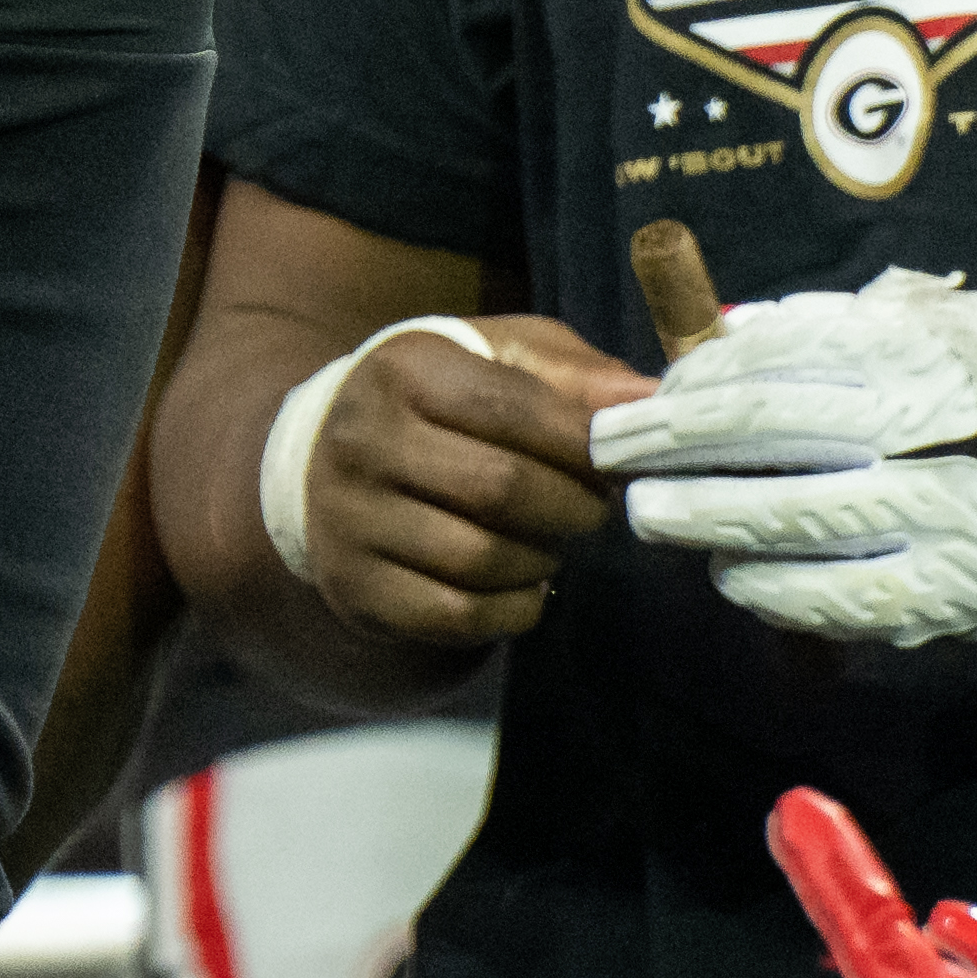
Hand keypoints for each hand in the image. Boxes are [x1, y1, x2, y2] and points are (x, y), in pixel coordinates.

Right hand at [278, 306, 645, 649]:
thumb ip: (574, 376)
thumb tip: (651, 401)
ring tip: (551, 544)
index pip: (510, 408)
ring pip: (479, 559)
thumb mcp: (499, 361)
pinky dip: (512, 610)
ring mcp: (350, 521)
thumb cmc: (440, 403)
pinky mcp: (355, 588)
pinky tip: (522, 587)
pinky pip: (457, 616)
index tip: (615, 458)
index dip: (579, 441)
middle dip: (570, 506)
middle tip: (593, 508)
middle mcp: (363, 442)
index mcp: (404, 371)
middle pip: (499, 488)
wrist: (325, 467)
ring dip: (541, 561)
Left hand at [596, 273, 976, 648]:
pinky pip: (850, 600)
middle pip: (776, 430)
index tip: (652, 385)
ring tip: (652, 517)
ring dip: (711, 519)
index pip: (788, 354)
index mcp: (933, 349)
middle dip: (678, 441)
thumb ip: (852, 326)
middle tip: (612, 449)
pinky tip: (735, 580)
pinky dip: (781, 592)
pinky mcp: (968, 594)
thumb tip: (736, 334)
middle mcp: (939, 428)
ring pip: (803, 520)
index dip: (704, 374)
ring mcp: (955, 518)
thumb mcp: (961, 327)